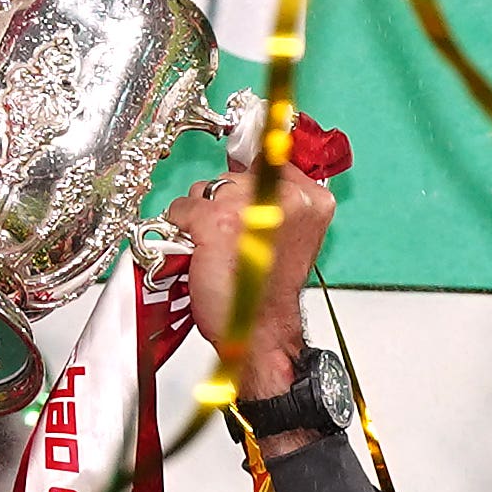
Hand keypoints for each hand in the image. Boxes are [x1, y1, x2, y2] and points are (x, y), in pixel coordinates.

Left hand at [163, 146, 333, 400]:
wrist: (259, 332)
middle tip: (230, 240)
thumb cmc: (268, 294)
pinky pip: (183, 209)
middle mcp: (283, 196)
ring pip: (205, 189)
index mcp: (311, 199)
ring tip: (216, 249)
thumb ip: (277, 204)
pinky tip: (196, 253)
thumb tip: (249, 176)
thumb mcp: (291, 238)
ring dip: (201, 216)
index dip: (248, 181)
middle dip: (222, 202)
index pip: (270, 160)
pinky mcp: (215, 221)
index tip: (242, 195)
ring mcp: (247, 206)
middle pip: (233, 175)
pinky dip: (180, 231)